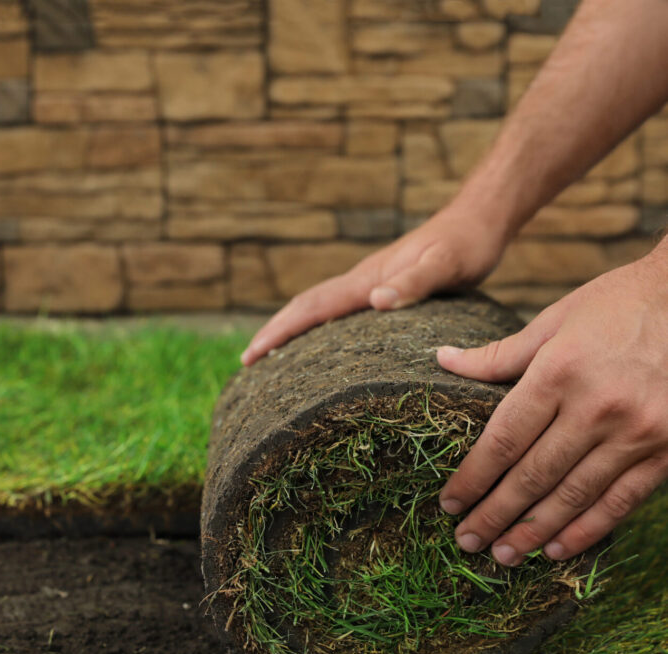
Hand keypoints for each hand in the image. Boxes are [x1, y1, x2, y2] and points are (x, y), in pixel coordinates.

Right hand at [240, 203, 507, 365]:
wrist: (480, 218)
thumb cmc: (468, 244)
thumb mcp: (448, 266)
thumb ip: (414, 283)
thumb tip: (376, 302)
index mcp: (367, 280)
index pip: (312, 308)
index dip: (279, 331)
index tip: (251, 355)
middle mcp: (361, 281)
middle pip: (305, 307)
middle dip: (273, 332)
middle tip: (246, 362)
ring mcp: (369, 283)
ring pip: (318, 308)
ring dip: (290, 329)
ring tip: (271, 356)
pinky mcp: (382, 288)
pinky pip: (338, 311)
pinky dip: (317, 327)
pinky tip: (321, 342)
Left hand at [437, 253, 667, 564]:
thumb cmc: (619, 304)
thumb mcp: (555, 319)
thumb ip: (500, 354)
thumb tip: (443, 361)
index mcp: (559, 372)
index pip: (503, 440)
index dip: (473, 478)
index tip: (449, 503)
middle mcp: (596, 407)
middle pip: (532, 475)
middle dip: (494, 513)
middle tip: (466, 541)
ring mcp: (636, 431)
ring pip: (573, 495)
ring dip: (533, 531)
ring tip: (502, 555)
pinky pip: (620, 500)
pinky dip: (587, 530)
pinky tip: (555, 549)